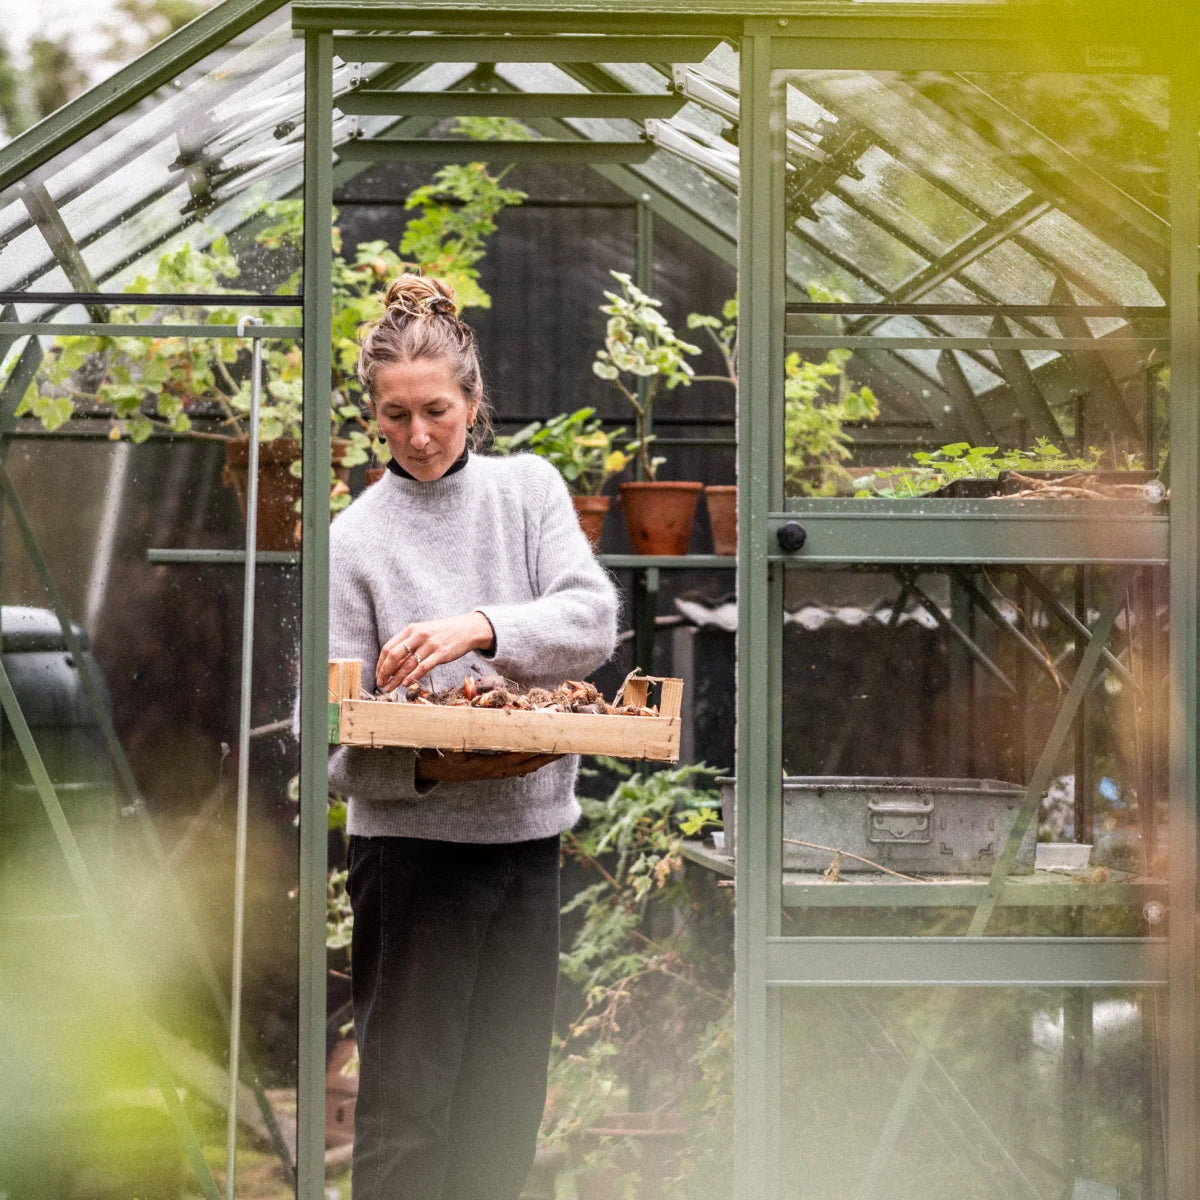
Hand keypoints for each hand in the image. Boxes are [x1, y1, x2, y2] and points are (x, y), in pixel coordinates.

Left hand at [377, 611, 495, 691]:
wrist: (467, 629)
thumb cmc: (443, 633)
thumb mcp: (423, 633)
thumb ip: (409, 645)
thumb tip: (393, 665)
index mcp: (411, 629)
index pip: (389, 647)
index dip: (381, 663)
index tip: (378, 675)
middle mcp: (419, 635)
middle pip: (394, 655)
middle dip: (385, 672)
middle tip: (381, 684)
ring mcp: (430, 644)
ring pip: (407, 664)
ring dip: (397, 678)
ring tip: (391, 688)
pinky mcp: (441, 653)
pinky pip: (423, 667)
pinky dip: (412, 677)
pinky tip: (406, 684)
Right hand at [414, 750, 561, 781]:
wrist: (434, 771)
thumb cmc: (442, 756)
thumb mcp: (448, 749)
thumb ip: (459, 742)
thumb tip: (467, 727)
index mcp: (488, 765)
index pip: (517, 756)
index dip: (535, 750)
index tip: (550, 742)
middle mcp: (497, 770)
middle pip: (529, 762)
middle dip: (549, 754)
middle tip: (569, 746)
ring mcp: (499, 771)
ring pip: (528, 764)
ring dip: (546, 757)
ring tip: (564, 748)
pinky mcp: (498, 769)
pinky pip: (521, 764)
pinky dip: (535, 758)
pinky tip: (546, 752)